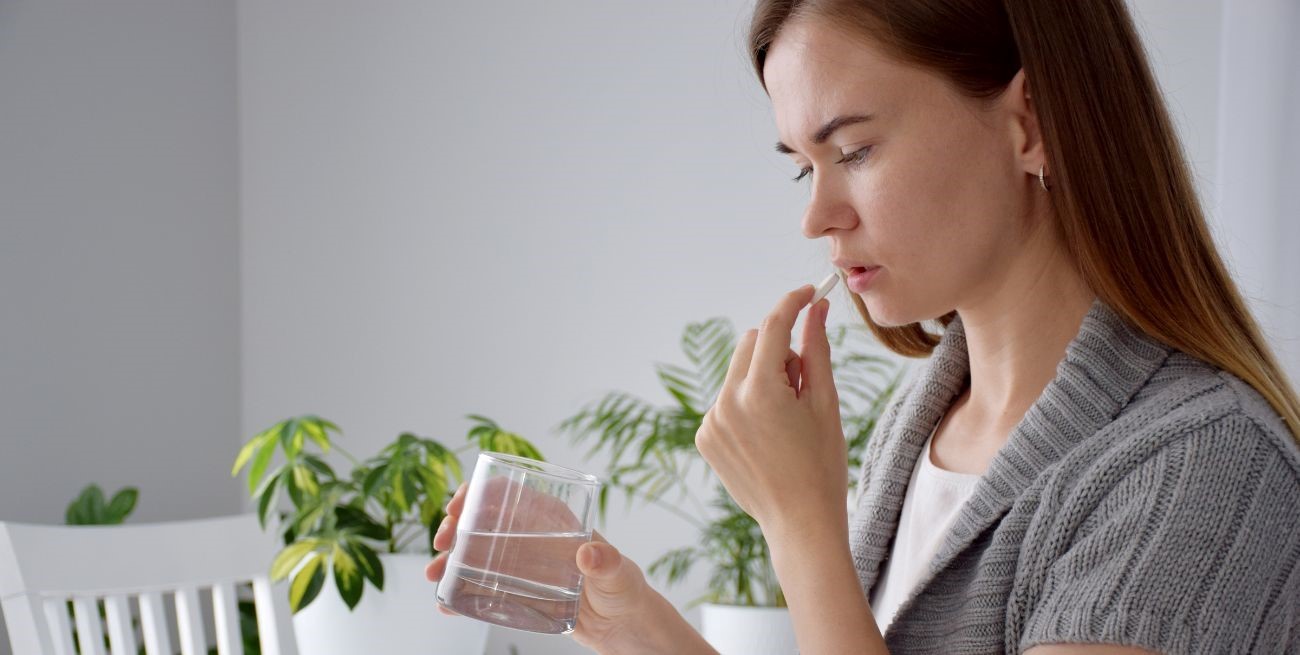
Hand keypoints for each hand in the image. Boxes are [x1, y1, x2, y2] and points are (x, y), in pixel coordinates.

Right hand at [426, 482, 662, 653]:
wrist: (624, 628)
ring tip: (433, 574)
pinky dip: (461, 592)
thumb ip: (608, 563)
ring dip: (451, 559)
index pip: (511, 493)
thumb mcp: (619, 574)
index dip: (480, 493)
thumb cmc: (626, 591)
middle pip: (485, 520)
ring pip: (478, 553)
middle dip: (457, 526)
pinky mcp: (519, 593)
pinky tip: (445, 603)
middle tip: (441, 543)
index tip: (458, 506)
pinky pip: (483, 588)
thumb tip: (589, 554)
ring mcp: (523, 566)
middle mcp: (533, 538)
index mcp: (554, 520)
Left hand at [695, 285, 847, 532]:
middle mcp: (727, 402)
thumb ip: (816, 350)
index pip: (773, 326)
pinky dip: (747, 403)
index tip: (808, 292)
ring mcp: (711, 421)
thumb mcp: (825, 403)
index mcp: (761, 392)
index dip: (792, 303)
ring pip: (738, 372)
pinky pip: (727, 400)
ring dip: (762, 377)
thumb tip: (815, 309)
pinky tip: (768, 436)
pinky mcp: (705, 438)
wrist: (799, 522)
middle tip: (805, 381)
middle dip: (779, 348)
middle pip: (751, 343)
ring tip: (787, 418)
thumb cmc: (822, 464)